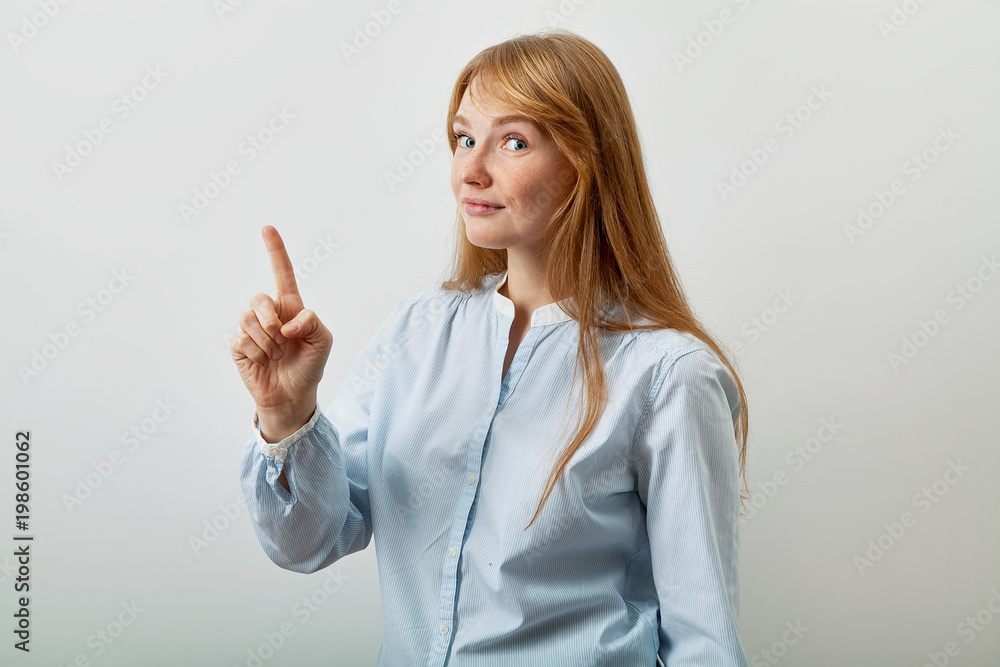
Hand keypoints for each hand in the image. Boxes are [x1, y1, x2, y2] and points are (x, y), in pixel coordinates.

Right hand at [230, 226, 332, 433]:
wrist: (293, 396)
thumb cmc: (309, 366)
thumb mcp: (323, 341)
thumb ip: (312, 321)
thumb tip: (286, 322)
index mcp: (291, 308)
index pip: (282, 274)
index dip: (275, 251)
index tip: (267, 228)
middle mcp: (269, 314)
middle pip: (259, 297)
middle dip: (269, 317)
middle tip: (282, 337)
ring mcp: (252, 330)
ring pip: (248, 318)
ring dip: (266, 339)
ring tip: (276, 354)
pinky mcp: (239, 346)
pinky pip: (241, 338)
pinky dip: (257, 351)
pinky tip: (264, 360)